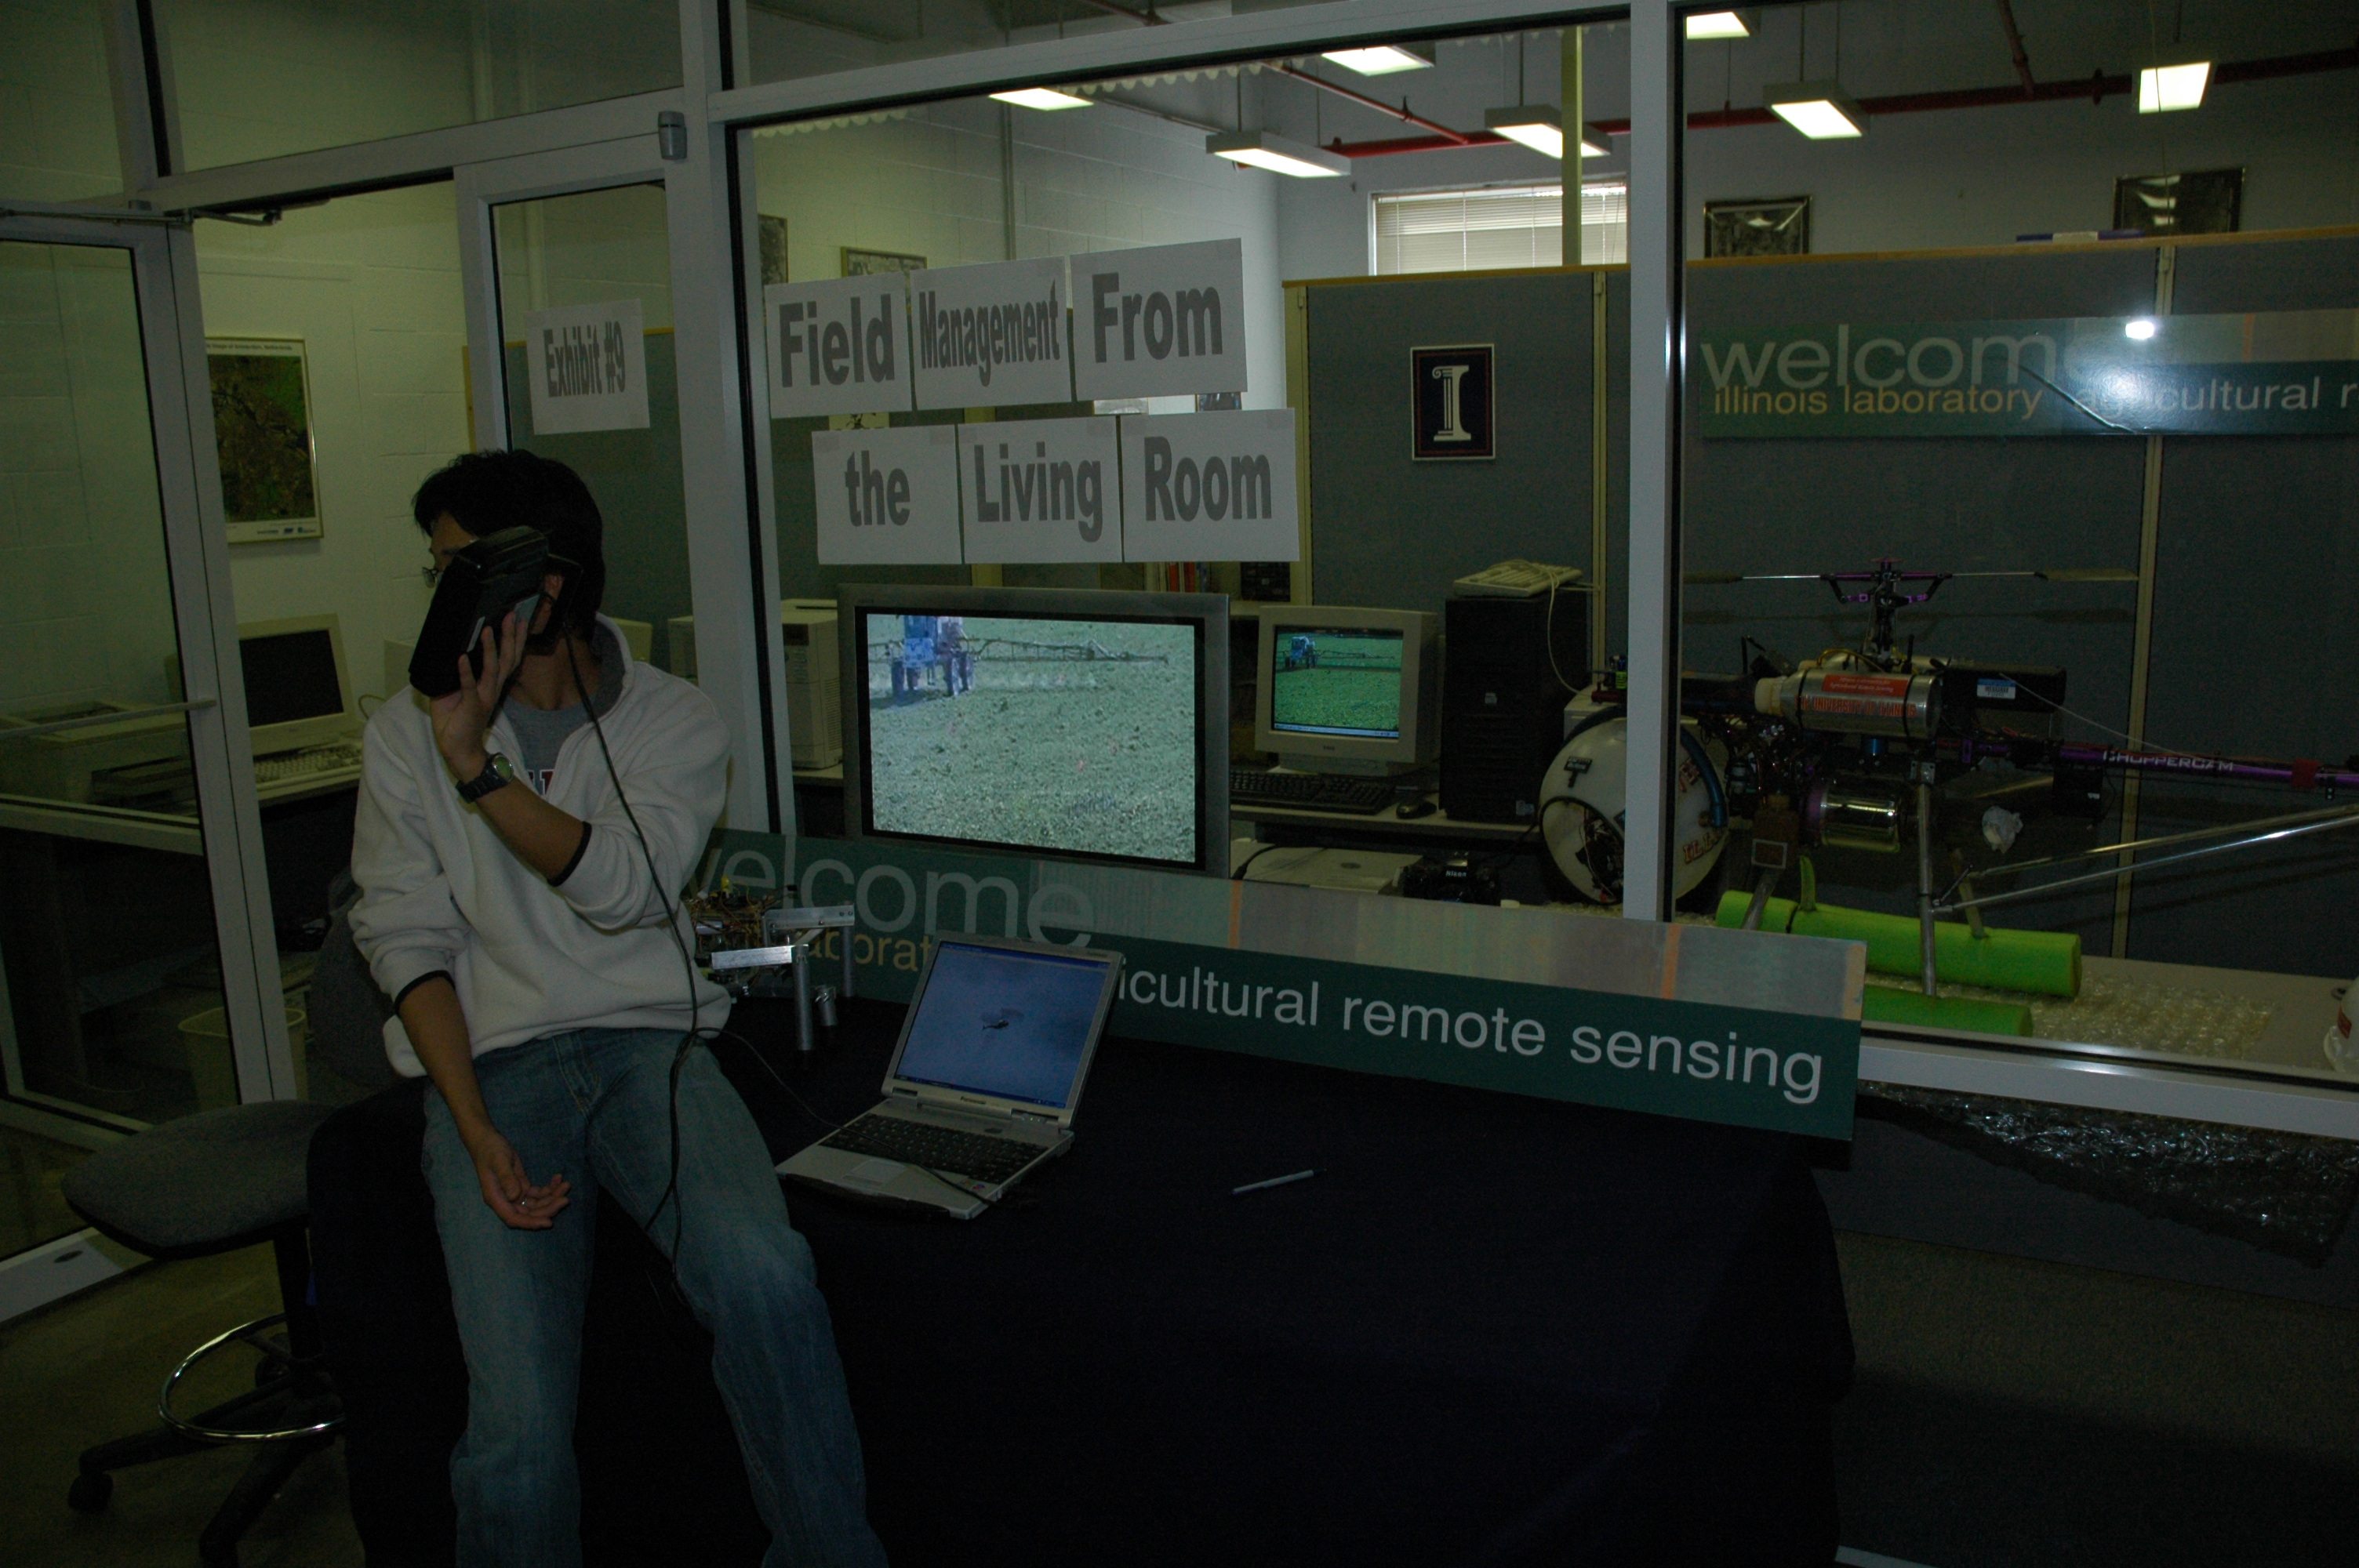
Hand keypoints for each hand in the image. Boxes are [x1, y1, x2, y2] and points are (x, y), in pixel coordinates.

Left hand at [430, 611, 526, 778]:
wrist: (458, 748)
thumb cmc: (456, 720)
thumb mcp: (456, 692)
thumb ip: (457, 675)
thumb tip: (450, 654)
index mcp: (492, 684)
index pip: (507, 658)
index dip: (515, 639)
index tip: (518, 620)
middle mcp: (493, 688)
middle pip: (507, 658)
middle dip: (511, 636)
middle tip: (513, 616)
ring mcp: (484, 696)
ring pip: (492, 668)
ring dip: (490, 648)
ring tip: (488, 630)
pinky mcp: (471, 705)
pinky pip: (469, 686)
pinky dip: (465, 672)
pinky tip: (462, 658)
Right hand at [463, 1124, 571, 1229]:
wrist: (487, 1140)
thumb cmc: (490, 1150)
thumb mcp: (499, 1162)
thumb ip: (507, 1178)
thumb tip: (516, 1196)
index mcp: (496, 1198)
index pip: (514, 1218)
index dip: (530, 1223)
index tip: (548, 1222)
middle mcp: (505, 1200)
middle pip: (529, 1213)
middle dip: (548, 1209)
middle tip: (565, 1199)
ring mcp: (514, 1194)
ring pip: (536, 1204)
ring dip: (552, 1198)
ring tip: (566, 1185)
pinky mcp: (521, 1186)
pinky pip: (537, 1193)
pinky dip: (549, 1189)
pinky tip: (558, 1178)